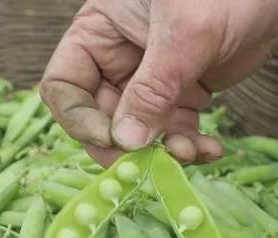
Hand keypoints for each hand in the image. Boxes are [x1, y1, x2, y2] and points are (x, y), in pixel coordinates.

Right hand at [40, 0, 277, 166]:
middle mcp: (119, 58)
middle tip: (150, 165)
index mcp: (99, 32)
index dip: (80, 119)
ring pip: (141, 131)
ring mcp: (152, 78)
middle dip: (126, 144)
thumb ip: (153, 87)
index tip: (113, 141)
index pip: (65, 85)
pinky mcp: (184, 91)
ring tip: (193, 153)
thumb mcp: (185, 33)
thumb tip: (126, 141)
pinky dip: (190, 145)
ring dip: (163, 150)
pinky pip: (175, 129)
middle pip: (101, 116)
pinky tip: (212, 149)